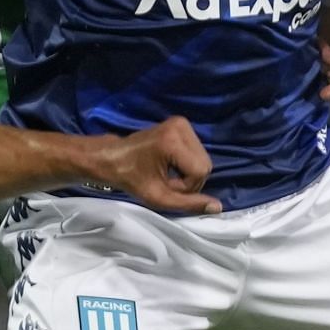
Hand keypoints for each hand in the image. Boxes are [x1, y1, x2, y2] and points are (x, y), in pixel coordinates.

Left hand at [99, 118, 220, 214]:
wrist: (112, 158)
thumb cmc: (131, 178)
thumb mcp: (158, 196)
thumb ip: (188, 203)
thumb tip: (217, 207)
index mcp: (172, 140)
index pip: (201, 171)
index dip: (187, 186)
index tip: (166, 186)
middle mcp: (180, 126)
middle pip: (205, 164)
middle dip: (190, 180)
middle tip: (167, 182)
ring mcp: (181, 122)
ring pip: (203, 159)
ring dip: (189, 173)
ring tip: (168, 174)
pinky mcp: (181, 123)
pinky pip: (197, 151)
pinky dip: (188, 163)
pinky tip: (171, 165)